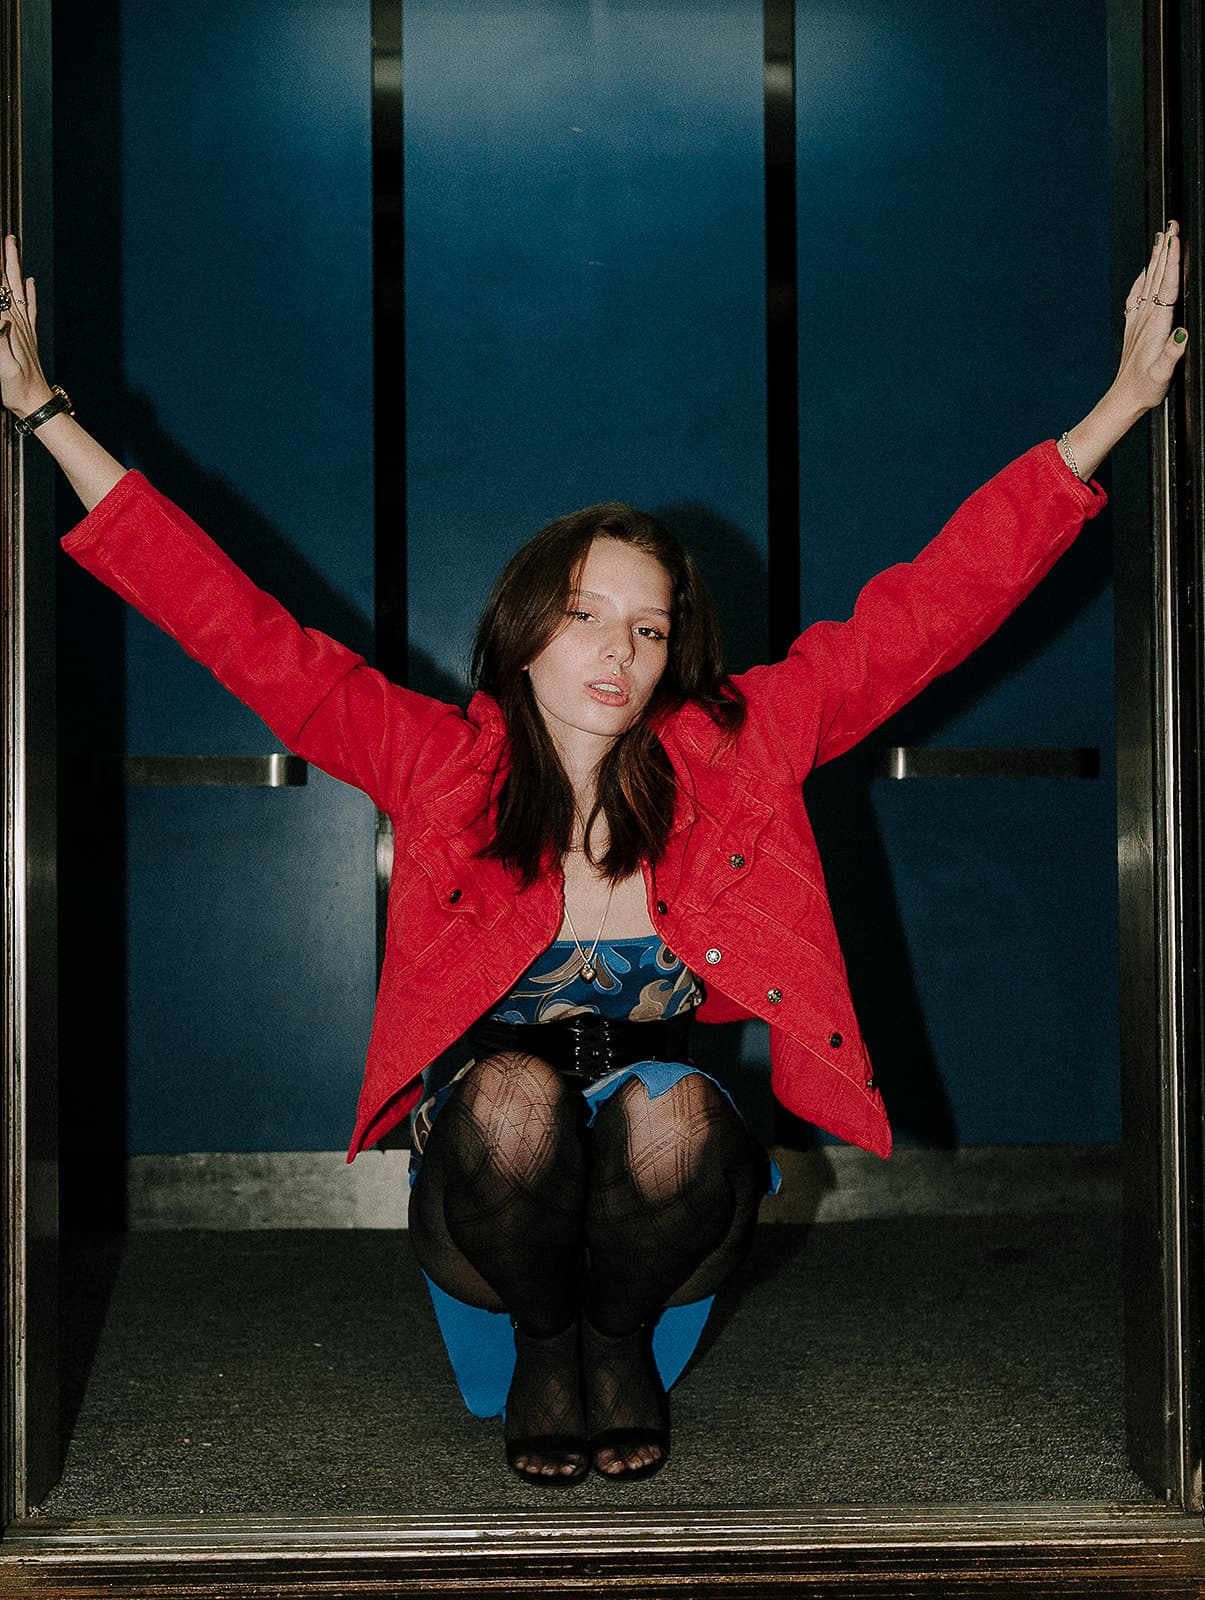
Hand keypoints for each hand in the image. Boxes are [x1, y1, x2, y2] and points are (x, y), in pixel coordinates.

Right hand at [0, 233, 54, 418]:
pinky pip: (29, 306)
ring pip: (17, 288)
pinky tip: (29, 280)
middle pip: (8, 282)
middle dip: (6, 258)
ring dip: (14, 267)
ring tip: (13, 246)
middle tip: (7, 237)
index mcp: (7, 324)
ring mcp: (24, 326)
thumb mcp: (1, 365)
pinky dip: (29, 291)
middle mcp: (16, 320)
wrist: (35, 400)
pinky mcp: (28, 334)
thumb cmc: (15, 386)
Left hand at [1112, 220, 1187, 414]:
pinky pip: (1138, 295)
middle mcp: (1146, 317)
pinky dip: (1143, 278)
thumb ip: (1172, 353)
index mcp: (1156, 323)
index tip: (1175, 239)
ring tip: (1161, 237)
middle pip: (1157, 276)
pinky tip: (1145, 272)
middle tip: (1171, 225)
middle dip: (1165, 249)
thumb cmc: (1146, 388)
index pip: (1167, 285)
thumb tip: (1183, 334)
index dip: (1172, 260)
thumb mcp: (1163, 373)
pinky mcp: (1134, 327)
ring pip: (1148, 281)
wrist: (1124, 399)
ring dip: (1156, 258)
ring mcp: (1138, 321)